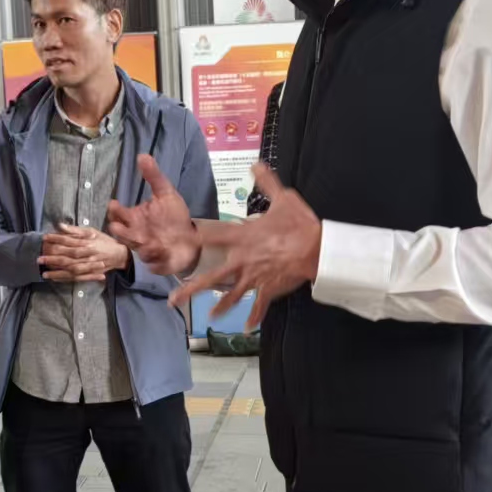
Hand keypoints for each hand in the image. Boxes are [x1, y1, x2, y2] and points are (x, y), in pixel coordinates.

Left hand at [38, 223, 129, 281]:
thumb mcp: (92, 231)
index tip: (44, 238)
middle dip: (53, 258)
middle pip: (69, 257)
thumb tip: (60, 225)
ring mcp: (90, 265)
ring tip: (44, 273)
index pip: (69, 240)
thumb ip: (76, 230)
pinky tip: (55, 279)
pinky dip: (65, 279)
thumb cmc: (104, 241)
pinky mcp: (91, 273)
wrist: (119, 255)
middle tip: (39, 259)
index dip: (56, 239)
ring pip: (72, 270)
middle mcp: (89, 255)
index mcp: (88, 242)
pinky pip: (76, 278)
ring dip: (58, 272)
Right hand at [107, 155, 199, 276]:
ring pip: (134, 247)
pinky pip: (151, 261)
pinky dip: (156, 256)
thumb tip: (142, 155)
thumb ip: (153, 176)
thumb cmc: (174, 217)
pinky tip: (164, 250)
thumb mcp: (166, 194)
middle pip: (118, 232)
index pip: (115, 214)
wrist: (191, 239)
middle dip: (121, 231)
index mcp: (134, 217)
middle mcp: (135, 233)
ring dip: (141, 243)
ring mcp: (143, 249)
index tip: (117, 205)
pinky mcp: (155, 262)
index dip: (114, 210)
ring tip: (152, 240)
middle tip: (128, 227)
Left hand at [168, 165, 321, 329]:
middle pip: (212, 276)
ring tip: (209, 316)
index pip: (214, 236)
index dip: (196, 238)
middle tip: (173, 299)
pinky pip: (260, 305)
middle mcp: (243, 259)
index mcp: (243, 237)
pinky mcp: (269, 288)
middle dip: (192, 289)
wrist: (318, 248)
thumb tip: (255, 164)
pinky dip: (255, 317)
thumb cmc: (299, 223)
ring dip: (221, 306)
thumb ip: (266, 182)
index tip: (181, 241)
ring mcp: (254, 277)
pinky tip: (247, 327)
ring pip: (232, 295)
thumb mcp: (284, 197)